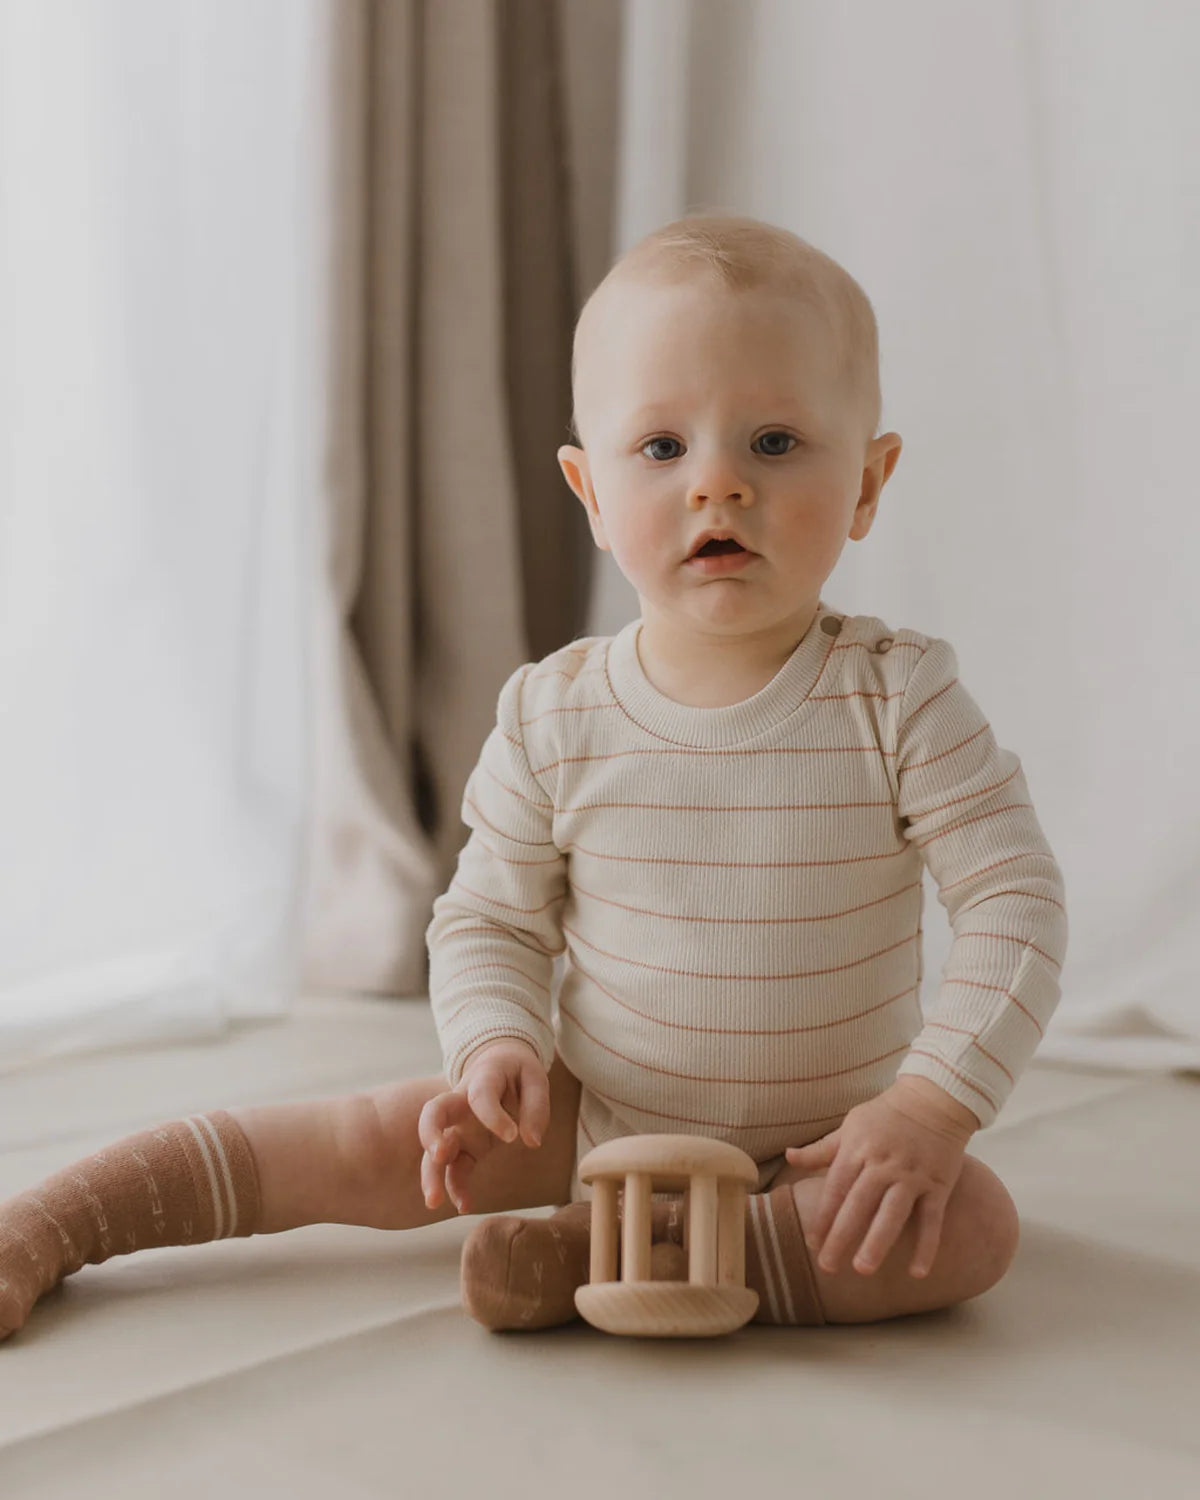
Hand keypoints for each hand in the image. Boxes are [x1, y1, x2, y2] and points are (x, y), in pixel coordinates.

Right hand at [417, 1039, 549, 1214]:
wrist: (499, 1066)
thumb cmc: (517, 1072)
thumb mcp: (535, 1079)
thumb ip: (536, 1107)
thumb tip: (531, 1141)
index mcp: (483, 1079)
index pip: (480, 1096)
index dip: (492, 1115)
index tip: (512, 1136)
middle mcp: (461, 1103)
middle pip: (434, 1114)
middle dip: (431, 1134)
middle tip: (438, 1155)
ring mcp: (460, 1126)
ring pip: (435, 1149)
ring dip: (432, 1174)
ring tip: (433, 1202)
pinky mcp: (465, 1146)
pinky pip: (455, 1168)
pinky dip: (456, 1187)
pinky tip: (464, 1206)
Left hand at [783, 1078, 976, 1278]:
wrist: (934, 1099)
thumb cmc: (885, 1115)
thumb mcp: (850, 1125)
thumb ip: (822, 1149)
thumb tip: (788, 1155)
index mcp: (858, 1149)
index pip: (835, 1188)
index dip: (823, 1217)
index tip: (812, 1244)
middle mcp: (883, 1164)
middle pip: (859, 1204)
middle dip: (842, 1236)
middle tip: (827, 1267)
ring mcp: (912, 1175)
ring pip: (892, 1213)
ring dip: (878, 1242)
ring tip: (863, 1269)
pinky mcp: (938, 1184)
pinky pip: (932, 1219)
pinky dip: (927, 1246)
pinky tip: (917, 1273)